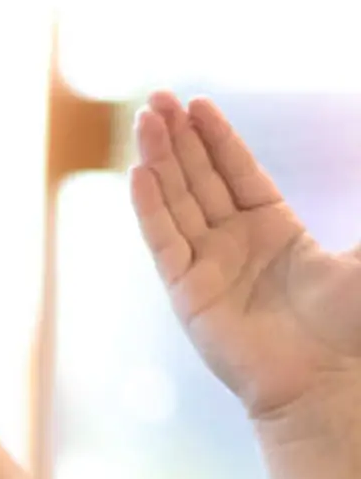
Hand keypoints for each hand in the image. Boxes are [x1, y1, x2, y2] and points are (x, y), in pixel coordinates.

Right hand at [132, 92, 360, 427]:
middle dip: (178, 137)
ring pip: (178, 202)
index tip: (197, 103)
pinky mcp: (188, 296)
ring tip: (144, 118)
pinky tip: (138, 174)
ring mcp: (207, 269)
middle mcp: (233, 246)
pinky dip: (151, 208)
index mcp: (272, 230)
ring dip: (159, 160)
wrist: (327, 381)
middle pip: (199, 179)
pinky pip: (165, 242)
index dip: (216, 137)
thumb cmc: (350, 326)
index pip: (235, 171)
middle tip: (156, 97)